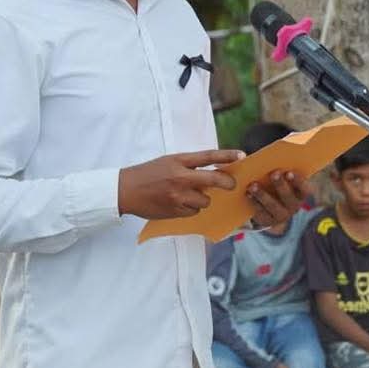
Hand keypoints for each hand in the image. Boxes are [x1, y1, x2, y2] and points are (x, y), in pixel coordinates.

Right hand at [117, 149, 243, 219]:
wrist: (126, 190)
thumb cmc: (148, 173)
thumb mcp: (168, 161)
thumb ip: (189, 165)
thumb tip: (214, 170)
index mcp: (178, 161)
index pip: (208, 156)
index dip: (227, 156)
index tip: (242, 156)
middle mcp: (180, 177)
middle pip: (213, 179)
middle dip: (227, 183)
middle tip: (231, 184)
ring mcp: (178, 196)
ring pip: (205, 200)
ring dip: (203, 198)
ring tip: (189, 195)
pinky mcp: (175, 210)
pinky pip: (194, 211)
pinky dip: (191, 208)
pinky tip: (179, 203)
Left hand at [246, 170, 308, 227]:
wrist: (270, 207)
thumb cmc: (276, 184)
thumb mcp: (282, 177)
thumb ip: (282, 169)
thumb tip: (272, 156)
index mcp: (301, 194)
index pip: (305, 189)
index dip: (298, 181)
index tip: (289, 172)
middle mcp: (294, 207)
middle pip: (288, 197)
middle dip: (280, 184)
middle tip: (273, 173)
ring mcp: (281, 215)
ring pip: (273, 206)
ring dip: (263, 195)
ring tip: (253, 185)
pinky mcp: (268, 221)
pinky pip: (261, 212)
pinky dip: (254, 202)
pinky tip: (248, 194)